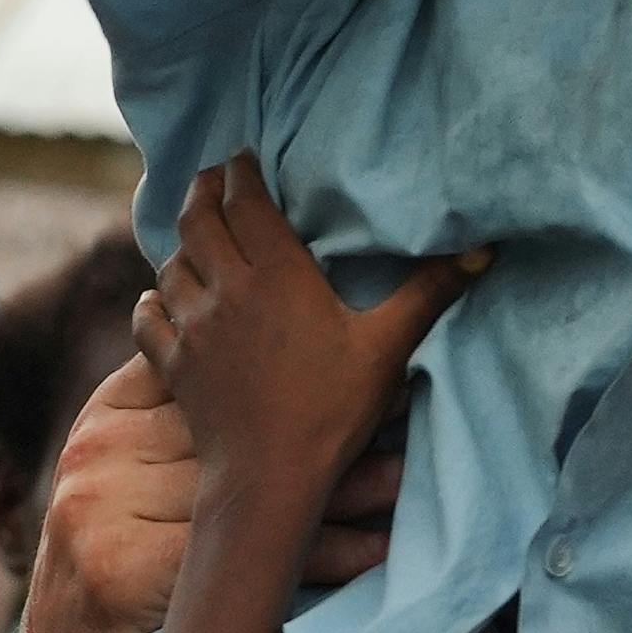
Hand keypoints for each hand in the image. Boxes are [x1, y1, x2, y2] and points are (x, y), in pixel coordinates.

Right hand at [35, 356, 409, 632]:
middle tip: (404, 409)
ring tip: (405, 478)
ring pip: (243, 485)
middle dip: (322, 420)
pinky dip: (314, 553)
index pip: (199, 368)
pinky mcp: (126, 565)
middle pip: (230, 425)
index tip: (357, 357)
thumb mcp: (130, 492)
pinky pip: (240, 551)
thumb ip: (181, 437)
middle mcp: (97, 453)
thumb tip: (291, 391)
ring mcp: (104, 505)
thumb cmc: (117, 589)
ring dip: (335, 487)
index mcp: (102, 422)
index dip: (282, 365)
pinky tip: (373, 550)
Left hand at [131, 157, 480, 520]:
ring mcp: (192, 328)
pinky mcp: (171, 365)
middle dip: (202, 192)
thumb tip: (484, 249)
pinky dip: (151, 301)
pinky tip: (159, 299)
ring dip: (179, 246)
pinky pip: (147, 318)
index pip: (246, 203)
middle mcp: (226, 291)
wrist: (270, 475)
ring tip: (193, 236)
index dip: (240, 173)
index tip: (242, 157)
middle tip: (210, 178)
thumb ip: (430, 293)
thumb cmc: (334, 410)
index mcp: (277, 275)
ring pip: (169, 266)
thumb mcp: (388, 347)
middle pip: (197, 222)